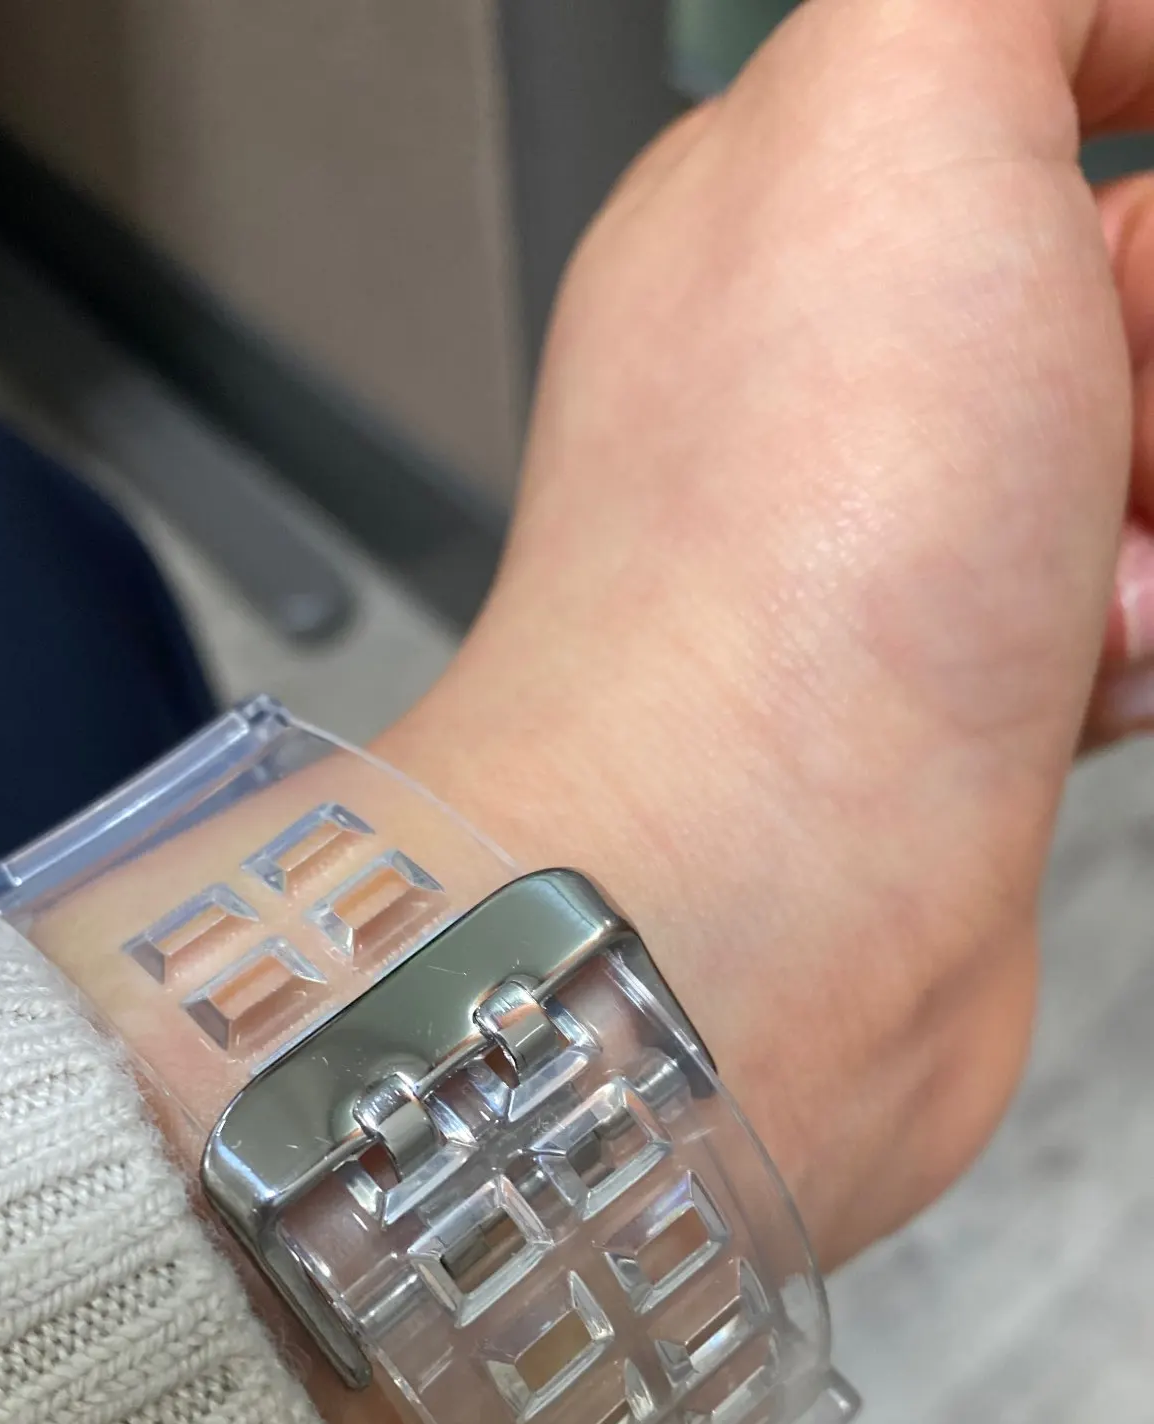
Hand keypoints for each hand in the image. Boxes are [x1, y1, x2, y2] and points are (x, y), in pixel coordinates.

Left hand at [383, 0, 1153, 1269]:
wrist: (760, 886)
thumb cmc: (785, 549)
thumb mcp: (891, 108)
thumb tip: (1078, 6)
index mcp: (803, 204)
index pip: (1060, 71)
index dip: (1141, 109)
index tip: (1130, 255)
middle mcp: (848, 379)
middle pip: (1129, 280)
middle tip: (1104, 421)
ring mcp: (917, 549)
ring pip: (1152, 452)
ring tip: (1092, 580)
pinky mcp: (977, 703)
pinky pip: (1145, 603)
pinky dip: (1150, 630)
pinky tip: (1090, 672)